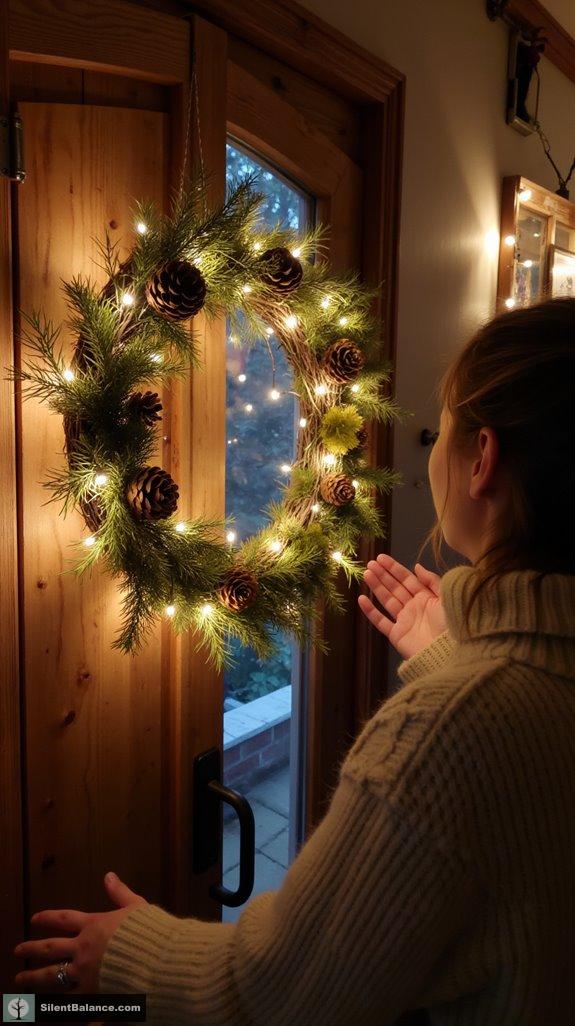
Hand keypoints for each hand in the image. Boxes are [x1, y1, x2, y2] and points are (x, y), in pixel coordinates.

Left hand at [13, 872, 146, 993]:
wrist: (155, 960)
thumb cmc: (148, 932)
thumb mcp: (136, 906)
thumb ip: (119, 893)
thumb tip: (108, 876)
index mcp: (94, 926)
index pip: (64, 919)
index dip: (48, 918)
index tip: (34, 920)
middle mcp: (83, 948)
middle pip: (51, 948)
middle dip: (32, 949)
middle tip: (17, 950)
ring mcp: (84, 971)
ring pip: (52, 975)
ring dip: (34, 977)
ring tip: (20, 979)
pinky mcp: (91, 991)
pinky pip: (70, 999)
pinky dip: (59, 1003)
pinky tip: (48, 1006)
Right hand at [358, 552, 445, 659]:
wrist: (449, 652)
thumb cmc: (451, 624)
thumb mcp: (446, 597)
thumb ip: (432, 581)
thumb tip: (417, 566)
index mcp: (426, 598)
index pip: (407, 579)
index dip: (394, 568)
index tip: (381, 558)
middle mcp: (414, 607)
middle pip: (395, 588)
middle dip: (383, 575)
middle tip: (370, 564)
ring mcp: (404, 621)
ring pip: (386, 600)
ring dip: (376, 587)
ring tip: (366, 574)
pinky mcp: (397, 635)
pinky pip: (380, 621)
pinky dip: (370, 611)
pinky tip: (362, 599)